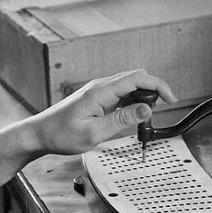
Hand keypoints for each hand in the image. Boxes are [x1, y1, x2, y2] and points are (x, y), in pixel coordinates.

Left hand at [29, 69, 177, 155]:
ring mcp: (99, 90)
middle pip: (137, 78)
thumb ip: (122, 120)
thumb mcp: (95, 132)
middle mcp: (101, 86)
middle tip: (161, 110)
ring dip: (143, 97)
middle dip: (154, 90)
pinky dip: (133, 101)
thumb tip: (147, 109)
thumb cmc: (62, 134)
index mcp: (101, 91)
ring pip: (130, 85)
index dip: (159, 86)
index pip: (138, 78)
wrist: (40, 134)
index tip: (171, 98)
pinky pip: (121, 93)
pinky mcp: (97, 97)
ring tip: (145, 118)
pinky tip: (132, 116)